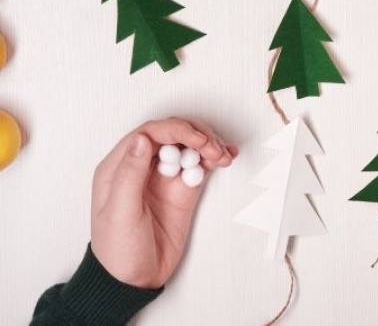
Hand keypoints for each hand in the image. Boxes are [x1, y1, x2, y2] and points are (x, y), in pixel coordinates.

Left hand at [90, 118, 237, 288]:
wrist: (134, 281)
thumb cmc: (117, 250)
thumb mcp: (119, 212)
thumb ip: (130, 174)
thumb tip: (142, 139)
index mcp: (119, 167)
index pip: (150, 133)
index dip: (176, 130)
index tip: (197, 140)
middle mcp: (142, 167)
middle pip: (173, 135)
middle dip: (196, 136)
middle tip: (213, 149)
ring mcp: (165, 177)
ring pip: (190, 147)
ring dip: (209, 145)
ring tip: (222, 156)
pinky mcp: (183, 190)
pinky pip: (201, 166)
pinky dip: (215, 159)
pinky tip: (226, 158)